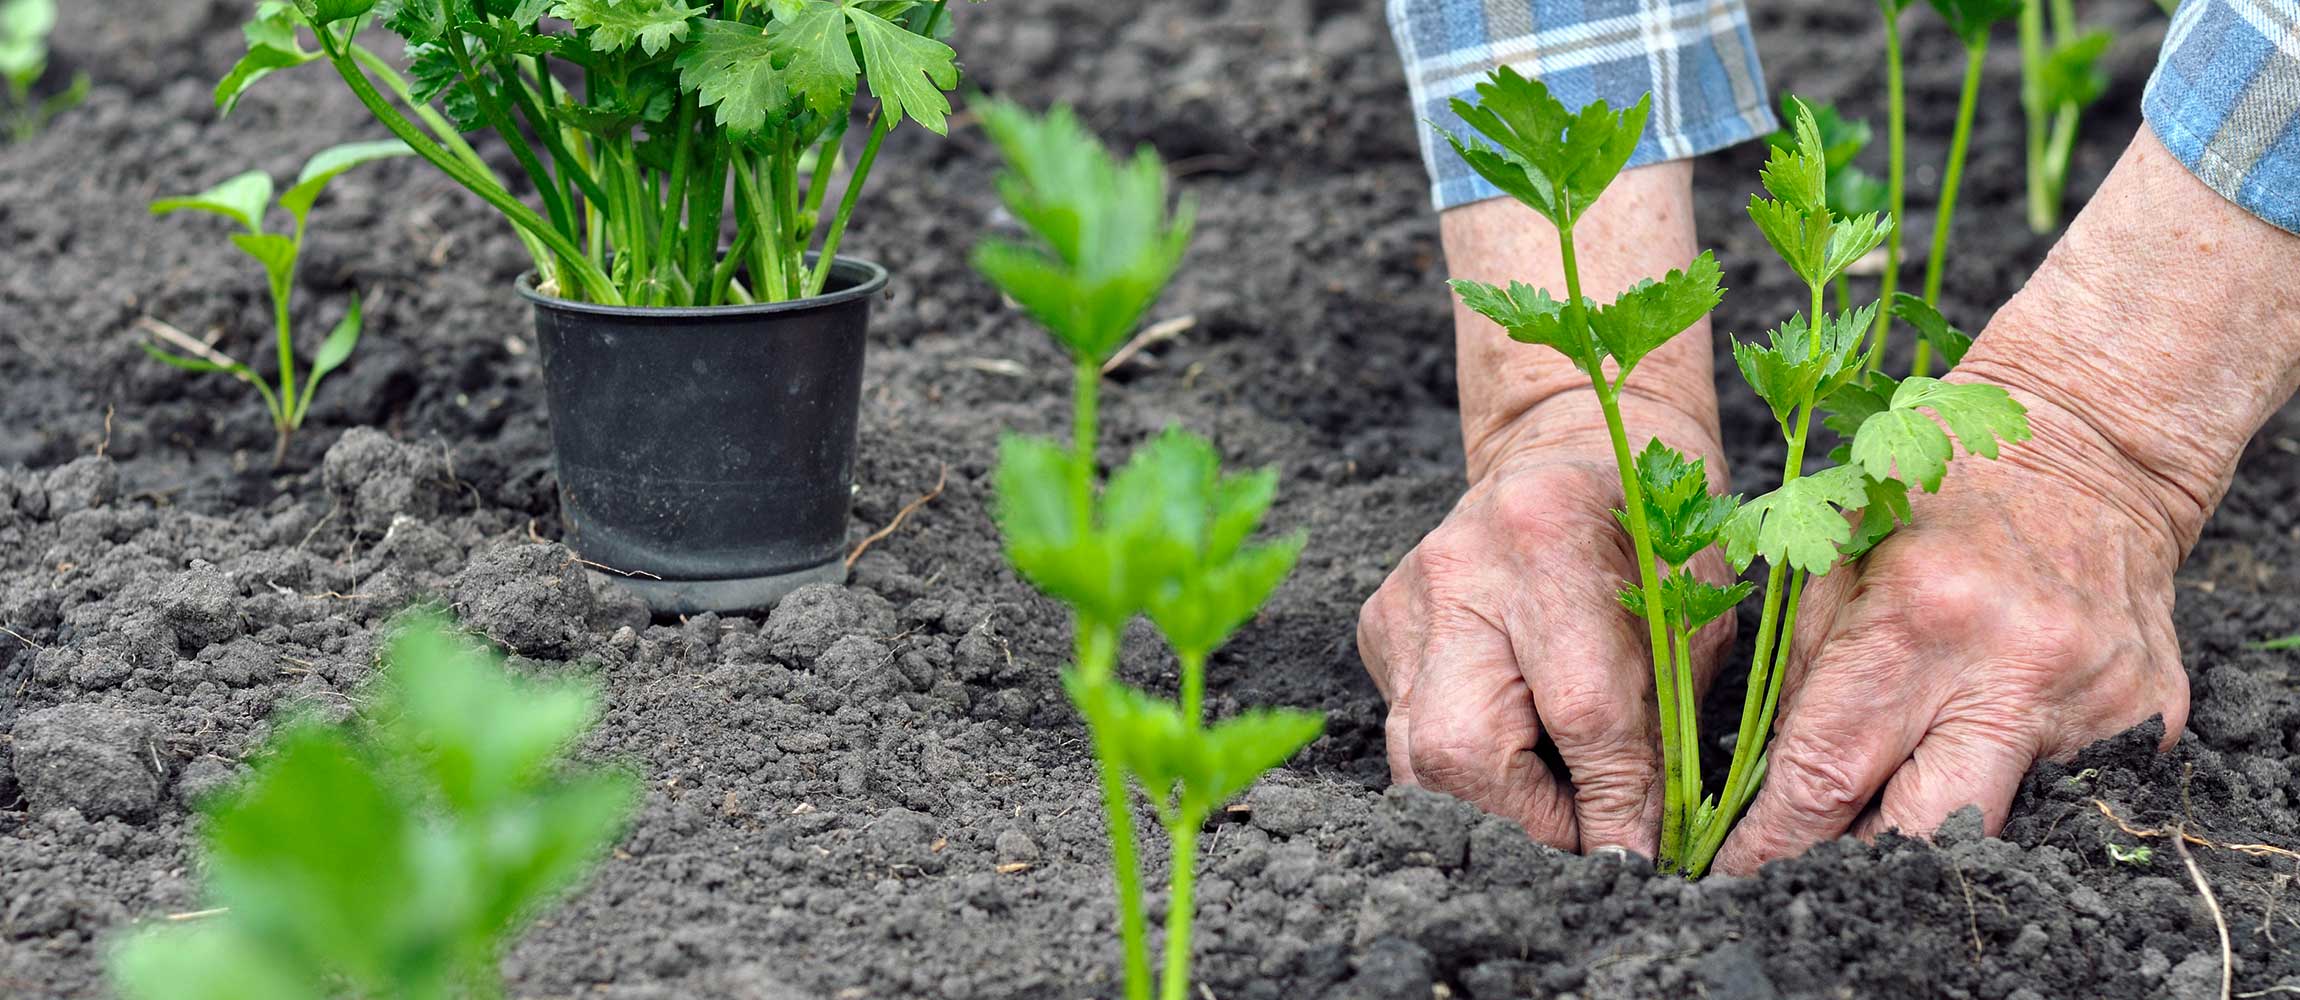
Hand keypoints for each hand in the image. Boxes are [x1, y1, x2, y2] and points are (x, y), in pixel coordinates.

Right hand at [1358, 399, 1732, 854]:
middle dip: (1529, 825)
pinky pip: (1409, 735)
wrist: (1571, 450)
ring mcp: (1403, 600)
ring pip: (1418, 760)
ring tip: (1558, 812)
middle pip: (1460, 748)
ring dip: (1495, 810)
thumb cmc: (1652, 533)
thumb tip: (1639, 846)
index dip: (1611, 803)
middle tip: (1587, 845)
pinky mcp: (1380, 628)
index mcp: (1551, 534)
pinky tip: (1518, 756)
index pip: (1579, 709)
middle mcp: (1457, 566)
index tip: (1637, 859)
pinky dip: (1467, 771)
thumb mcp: (1691, 610)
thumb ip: (1664, 721)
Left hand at [1715, 125, 2299, 872]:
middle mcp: (2011, 666)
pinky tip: (1976, 757)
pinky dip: (2009, 786)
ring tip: (1877, 828)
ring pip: (1995, 826)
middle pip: (1921, 830)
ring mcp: (2092, 699)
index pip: (1826, 769)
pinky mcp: (2150, 716)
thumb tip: (1760, 783)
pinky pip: (2065, 791)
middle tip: (1802, 881)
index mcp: (1916, 616)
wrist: (2092, 450)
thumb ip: (1801, 670)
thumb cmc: (1937, 495)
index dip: (1774, 839)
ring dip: (1929, 837)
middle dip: (1853, 867)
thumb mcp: (1837, 553)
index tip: (1733, 873)